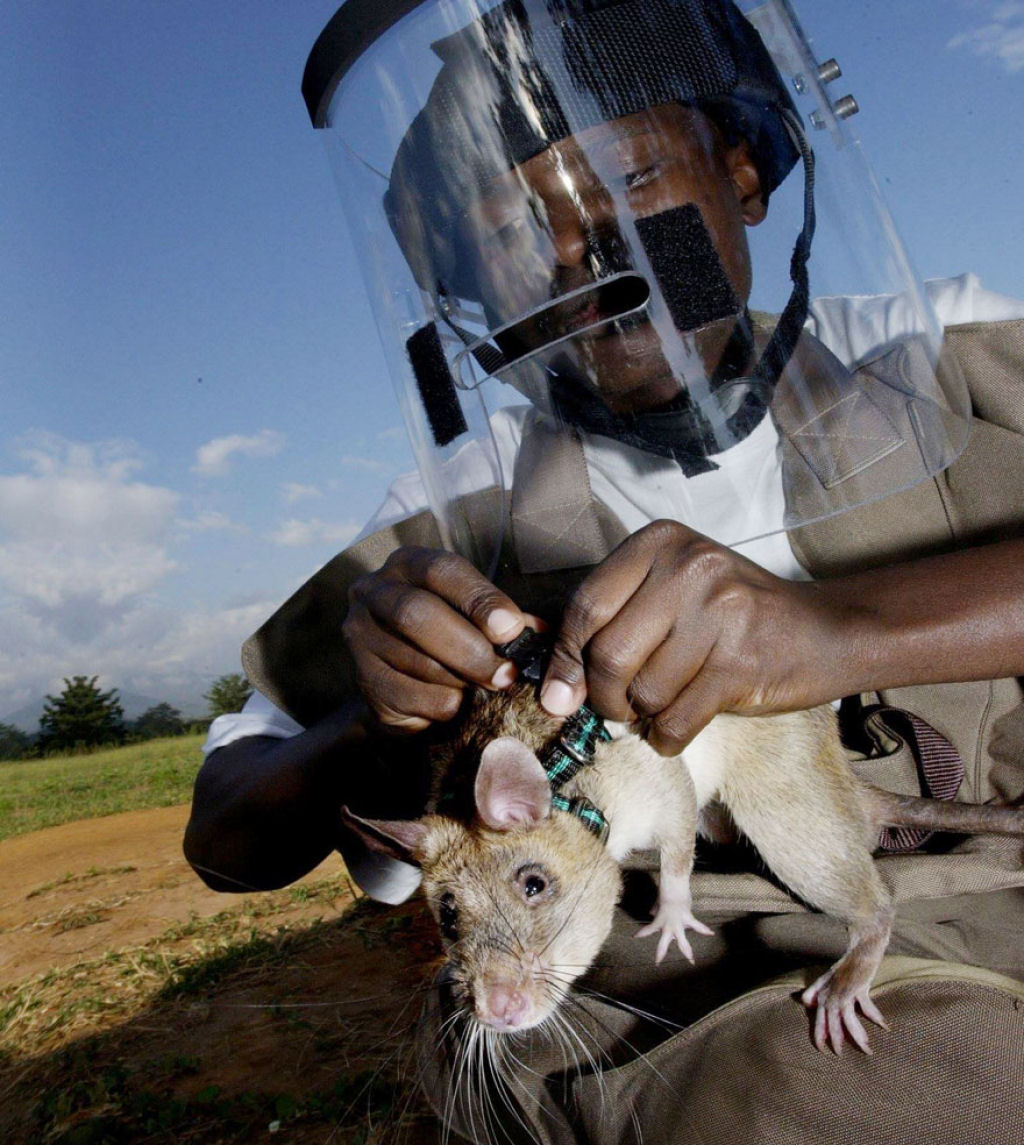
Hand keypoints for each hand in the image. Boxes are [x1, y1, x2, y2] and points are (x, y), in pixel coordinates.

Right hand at [344, 546, 534, 731]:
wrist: (408, 686)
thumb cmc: (451, 639)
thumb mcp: (478, 619)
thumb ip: (507, 621)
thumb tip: (542, 634)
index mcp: (408, 565)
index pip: (442, 570)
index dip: (479, 598)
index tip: (511, 629)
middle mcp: (374, 592)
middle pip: (417, 614)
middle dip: (469, 648)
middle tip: (505, 674)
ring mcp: (360, 636)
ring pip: (414, 659)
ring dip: (460, 681)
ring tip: (485, 690)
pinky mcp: (362, 679)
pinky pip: (407, 695)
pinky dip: (441, 704)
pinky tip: (456, 704)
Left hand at [538, 520, 842, 754]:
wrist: (823, 631)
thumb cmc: (731, 616)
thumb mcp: (670, 593)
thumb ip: (614, 622)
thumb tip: (555, 688)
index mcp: (660, 542)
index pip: (586, 607)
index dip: (566, 659)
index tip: (561, 692)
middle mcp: (689, 568)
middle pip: (608, 653)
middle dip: (603, 696)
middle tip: (617, 708)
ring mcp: (719, 613)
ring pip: (643, 691)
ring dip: (643, 715)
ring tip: (661, 705)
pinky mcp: (741, 662)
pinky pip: (676, 720)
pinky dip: (666, 737)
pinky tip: (674, 728)